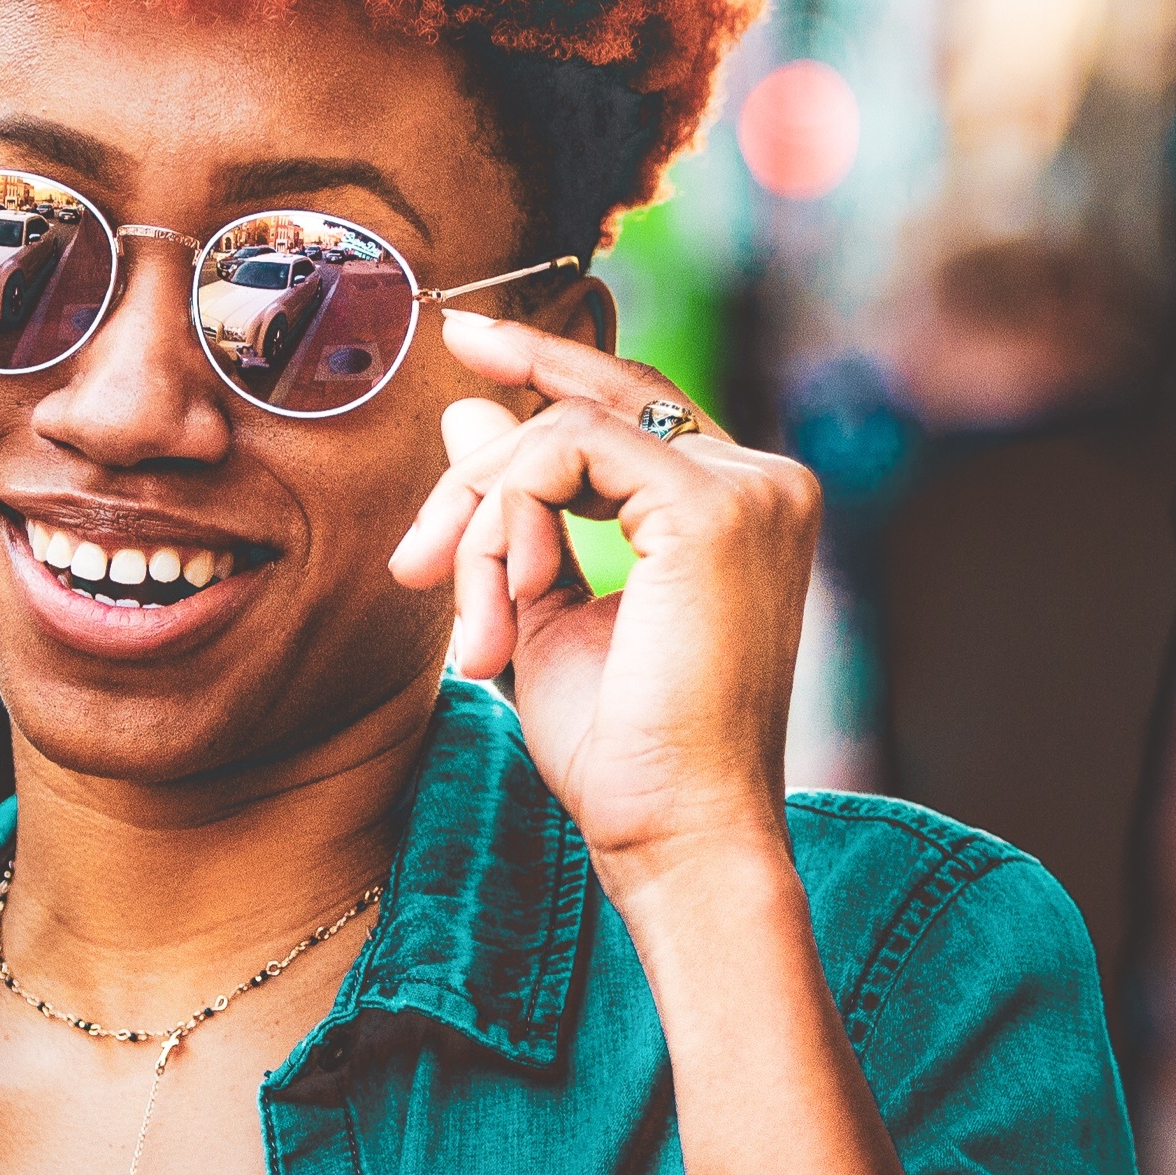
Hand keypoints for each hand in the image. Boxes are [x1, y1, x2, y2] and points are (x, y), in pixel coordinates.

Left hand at [387, 312, 816, 889]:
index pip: (632, 408)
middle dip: (481, 468)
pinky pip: (567, 455)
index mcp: (741, 509)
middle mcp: (762, 483)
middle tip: (413, 560)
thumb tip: (466, 409)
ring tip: (473, 633)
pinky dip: (509, 525)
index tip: (464, 338)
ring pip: (565, 433)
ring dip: (485, 525)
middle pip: (590, 408)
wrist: (675, 835)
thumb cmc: (623, 755)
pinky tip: (507, 608)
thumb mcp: (545, 613)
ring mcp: (748, 488)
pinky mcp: (713, 507)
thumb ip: (516, 515)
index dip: (546, 362)